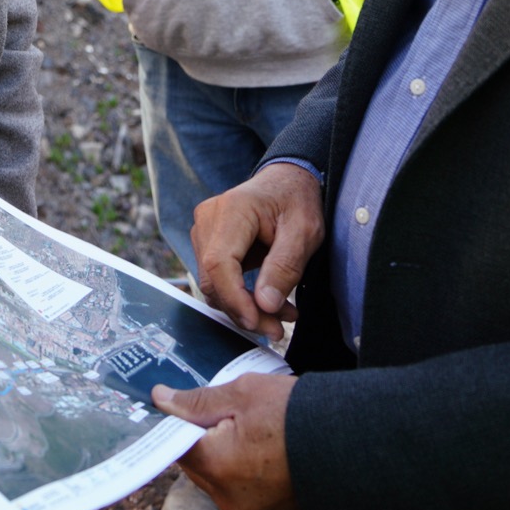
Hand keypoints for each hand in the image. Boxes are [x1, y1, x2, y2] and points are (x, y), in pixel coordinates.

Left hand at [153, 373, 299, 509]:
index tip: (186, 408)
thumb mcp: (243, 393)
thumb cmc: (296, 414)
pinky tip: (264, 453)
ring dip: (224, 458)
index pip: (175, 444)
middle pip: (195, 465)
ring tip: (252, 434)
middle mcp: (226, 498)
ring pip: (216, 479)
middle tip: (229, 416)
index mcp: (215, 466)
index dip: (179, 423)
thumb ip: (197, 401)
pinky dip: (243, 474)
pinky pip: (238, 493)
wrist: (350, 444)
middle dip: (205, 440)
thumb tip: (160, 400)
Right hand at [191, 163, 323, 339]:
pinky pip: (218, 279)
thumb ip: (284, 267)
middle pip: (213, 279)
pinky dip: (240, 297)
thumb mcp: (304, 232)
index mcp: (232, 210)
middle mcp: (209, 219)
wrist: (286, 180)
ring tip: (281, 316)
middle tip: (277, 329)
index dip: (235, 299)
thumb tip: (265, 305)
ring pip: (214, 284)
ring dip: (244, 307)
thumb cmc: (295, 200)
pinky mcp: (208, 242)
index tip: (258, 321)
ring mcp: (204, 230)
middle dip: (244, 311)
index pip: (219, 264)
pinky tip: (268, 303)